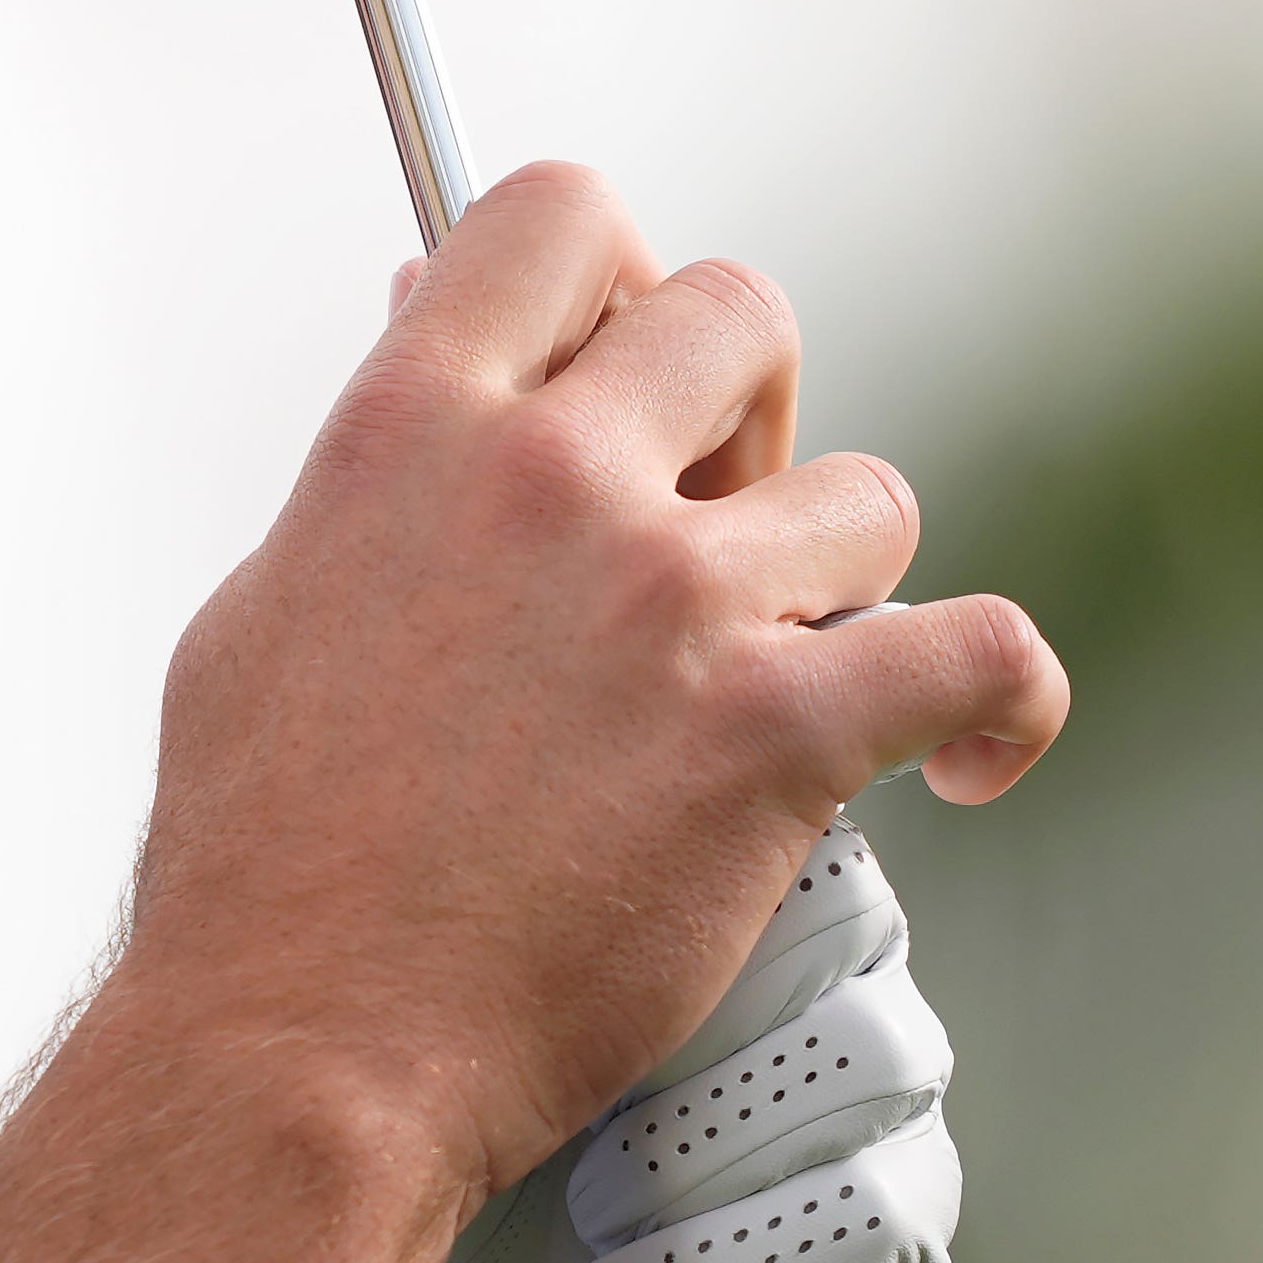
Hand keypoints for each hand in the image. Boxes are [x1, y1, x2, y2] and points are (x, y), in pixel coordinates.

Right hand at [0, 167, 1061, 1262]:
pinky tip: (970, 751)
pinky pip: (983, 655)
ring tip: (785, 671)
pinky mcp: (776, 735)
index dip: (610, 275)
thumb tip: (420, 376)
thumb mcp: (260, 610)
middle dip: (747, 409)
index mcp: (406, 433)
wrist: (303, 1043)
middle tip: (713, 519)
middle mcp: (547, 483)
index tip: (617, 359)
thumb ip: (368, 485)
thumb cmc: (262, 860)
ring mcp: (669, 602)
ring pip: (866, 497)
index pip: (553, 220)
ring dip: (840, 582)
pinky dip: (1002, 704)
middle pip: (737, 314)